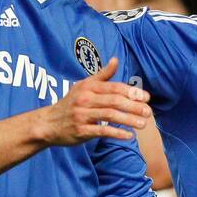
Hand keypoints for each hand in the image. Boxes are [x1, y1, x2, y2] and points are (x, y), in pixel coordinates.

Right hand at [35, 57, 151, 145]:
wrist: (48, 123)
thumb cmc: (71, 103)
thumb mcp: (84, 86)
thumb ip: (102, 75)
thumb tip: (116, 60)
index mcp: (88, 87)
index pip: (114, 87)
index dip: (132, 92)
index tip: (146, 98)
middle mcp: (85, 99)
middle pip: (114, 101)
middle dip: (134, 106)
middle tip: (148, 112)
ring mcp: (82, 115)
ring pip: (110, 116)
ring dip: (129, 120)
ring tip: (143, 124)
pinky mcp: (80, 130)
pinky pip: (101, 131)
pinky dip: (117, 133)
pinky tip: (129, 136)